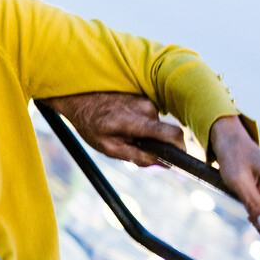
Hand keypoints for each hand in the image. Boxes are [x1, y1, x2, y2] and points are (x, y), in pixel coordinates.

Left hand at [42, 92, 184, 166]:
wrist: (78, 97)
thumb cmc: (90, 124)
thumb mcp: (108, 147)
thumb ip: (136, 156)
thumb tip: (162, 163)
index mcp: (134, 121)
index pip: (170, 134)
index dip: (180, 148)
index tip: (180, 158)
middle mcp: (144, 107)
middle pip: (163, 133)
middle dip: (153, 144)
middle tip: (131, 145)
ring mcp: (145, 99)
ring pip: (155, 126)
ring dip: (144, 133)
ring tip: (121, 131)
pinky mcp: (143, 96)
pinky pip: (150, 117)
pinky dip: (140, 123)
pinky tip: (122, 122)